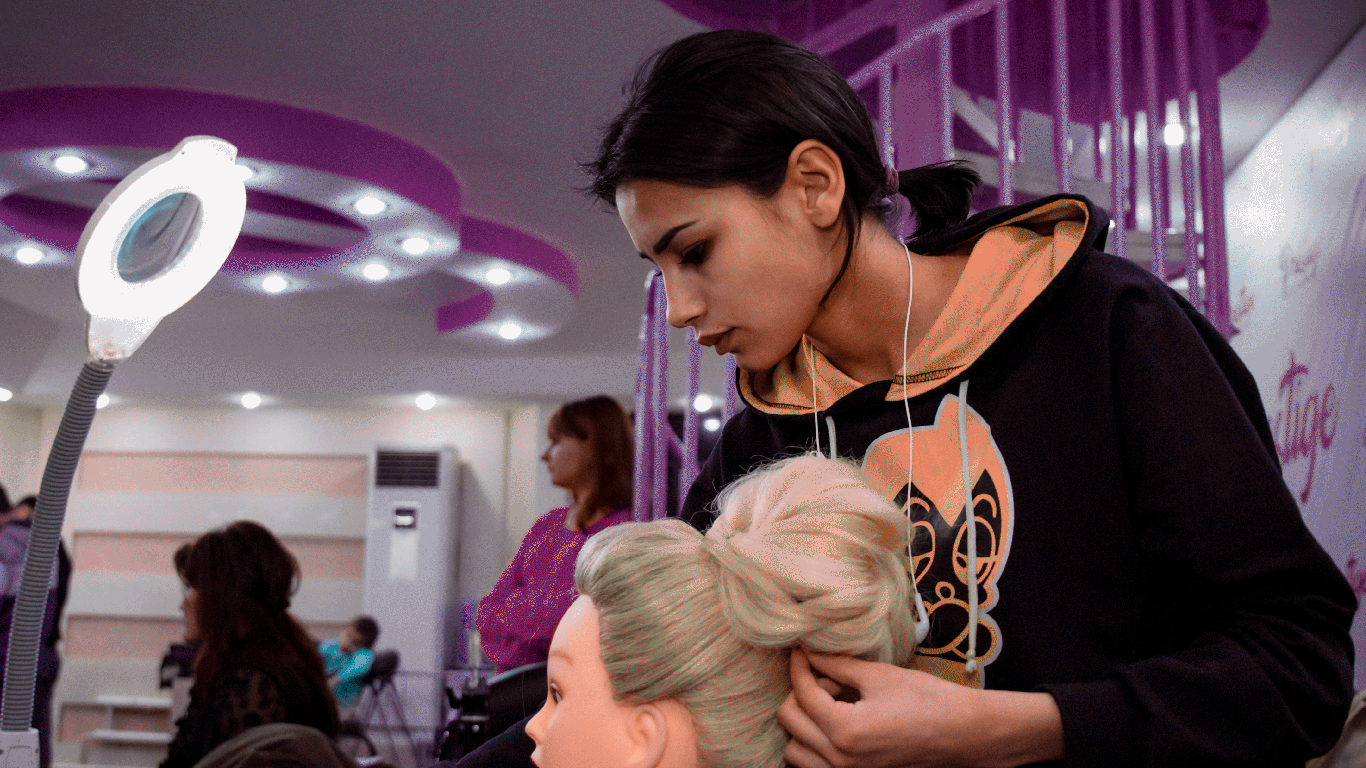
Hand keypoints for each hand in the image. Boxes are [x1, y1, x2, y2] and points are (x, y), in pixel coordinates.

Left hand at [777, 648, 1063, 767]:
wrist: (966, 735)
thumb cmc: (929, 701)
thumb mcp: (879, 676)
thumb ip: (836, 665)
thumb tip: (808, 651)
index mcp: (845, 731)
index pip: (803, 692)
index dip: (799, 665)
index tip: (801, 649)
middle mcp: (840, 760)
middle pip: (790, 720)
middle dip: (801, 692)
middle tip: (829, 677)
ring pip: (795, 750)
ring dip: (804, 723)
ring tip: (833, 703)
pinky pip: (814, 765)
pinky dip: (814, 745)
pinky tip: (837, 724)